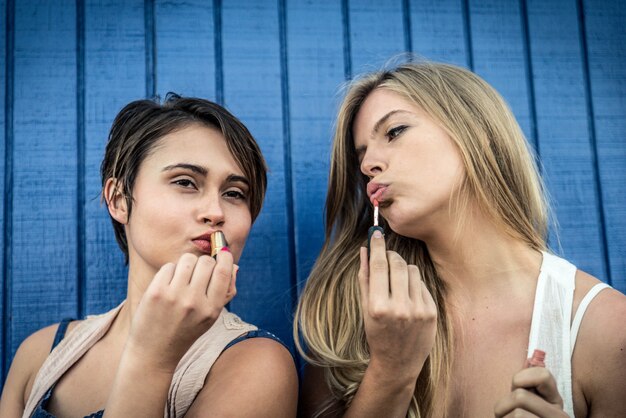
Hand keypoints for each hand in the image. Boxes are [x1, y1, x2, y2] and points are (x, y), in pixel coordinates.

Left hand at [126, 251, 236, 371]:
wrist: (154, 352)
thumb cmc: (185, 331)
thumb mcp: (210, 317)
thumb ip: (225, 292)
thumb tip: (233, 265)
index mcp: (212, 309)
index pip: (224, 271)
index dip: (224, 257)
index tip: (222, 253)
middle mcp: (194, 302)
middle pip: (206, 262)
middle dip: (203, 263)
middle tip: (197, 273)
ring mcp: (174, 296)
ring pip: (187, 260)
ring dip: (186, 265)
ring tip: (182, 278)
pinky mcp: (155, 292)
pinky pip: (169, 266)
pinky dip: (170, 272)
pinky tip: (168, 285)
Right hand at [358, 230, 436, 381]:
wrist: (398, 363)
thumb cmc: (377, 334)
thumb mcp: (365, 309)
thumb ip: (364, 278)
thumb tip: (364, 250)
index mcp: (378, 307)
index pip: (379, 266)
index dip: (378, 246)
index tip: (376, 233)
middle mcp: (399, 307)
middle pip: (397, 264)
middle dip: (391, 255)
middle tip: (386, 255)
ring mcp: (418, 310)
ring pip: (412, 270)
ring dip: (403, 269)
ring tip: (397, 281)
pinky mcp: (431, 312)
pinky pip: (422, 284)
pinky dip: (414, 284)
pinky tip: (407, 296)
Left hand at [494, 366, 568, 416]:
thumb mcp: (527, 403)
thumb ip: (527, 387)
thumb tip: (529, 360)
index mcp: (556, 402)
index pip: (543, 375)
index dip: (521, 378)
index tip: (515, 388)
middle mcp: (560, 416)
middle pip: (520, 396)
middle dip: (503, 405)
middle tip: (503, 415)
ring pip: (517, 415)